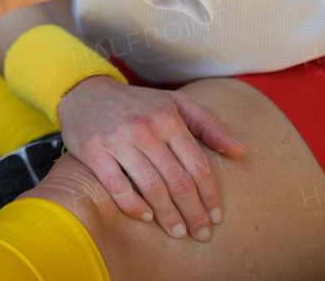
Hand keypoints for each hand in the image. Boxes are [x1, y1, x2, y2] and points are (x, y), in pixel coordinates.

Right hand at [56, 76, 244, 241]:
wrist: (84, 91)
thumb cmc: (136, 103)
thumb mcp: (174, 104)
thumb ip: (208, 124)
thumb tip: (239, 151)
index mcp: (168, 118)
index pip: (197, 165)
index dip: (210, 195)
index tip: (216, 216)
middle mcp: (144, 128)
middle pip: (178, 181)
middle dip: (193, 212)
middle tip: (200, 233)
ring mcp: (117, 140)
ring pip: (150, 186)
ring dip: (168, 215)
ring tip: (177, 231)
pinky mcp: (93, 150)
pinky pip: (116, 186)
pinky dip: (133, 205)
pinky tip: (145, 216)